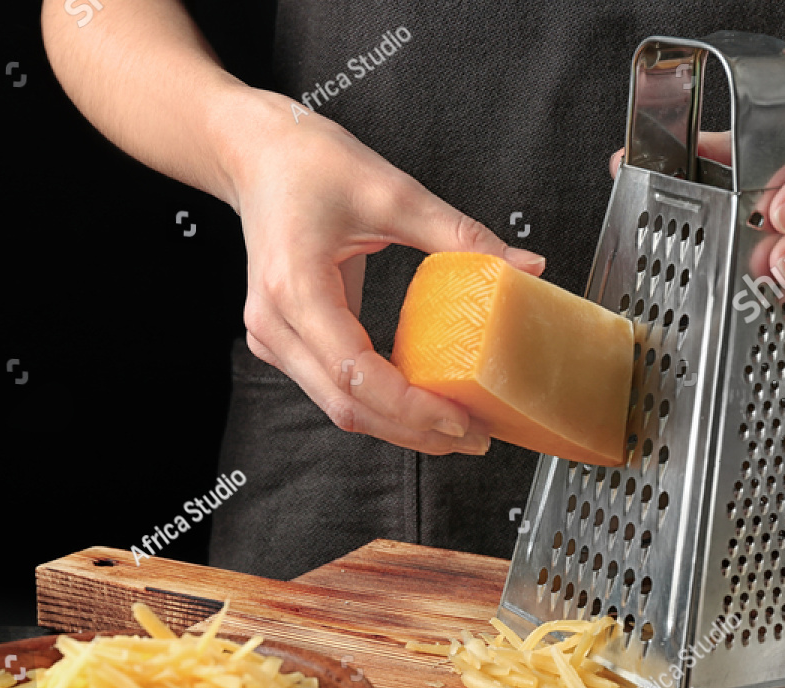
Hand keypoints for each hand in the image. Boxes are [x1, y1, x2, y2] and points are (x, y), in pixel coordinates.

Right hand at [233, 95, 544, 453]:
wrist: (255, 155)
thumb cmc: (309, 163)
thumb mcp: (393, 191)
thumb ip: (461, 236)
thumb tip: (528, 267)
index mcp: (295, 288)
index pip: (356, 375)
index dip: (411, 408)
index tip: (461, 420)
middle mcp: (275, 325)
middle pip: (348, 408)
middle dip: (415, 432)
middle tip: (476, 436)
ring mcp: (274, 339)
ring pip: (340, 408)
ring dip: (399, 426)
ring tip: (458, 427)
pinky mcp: (284, 343)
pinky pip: (334, 389)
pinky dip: (381, 403)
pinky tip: (423, 402)